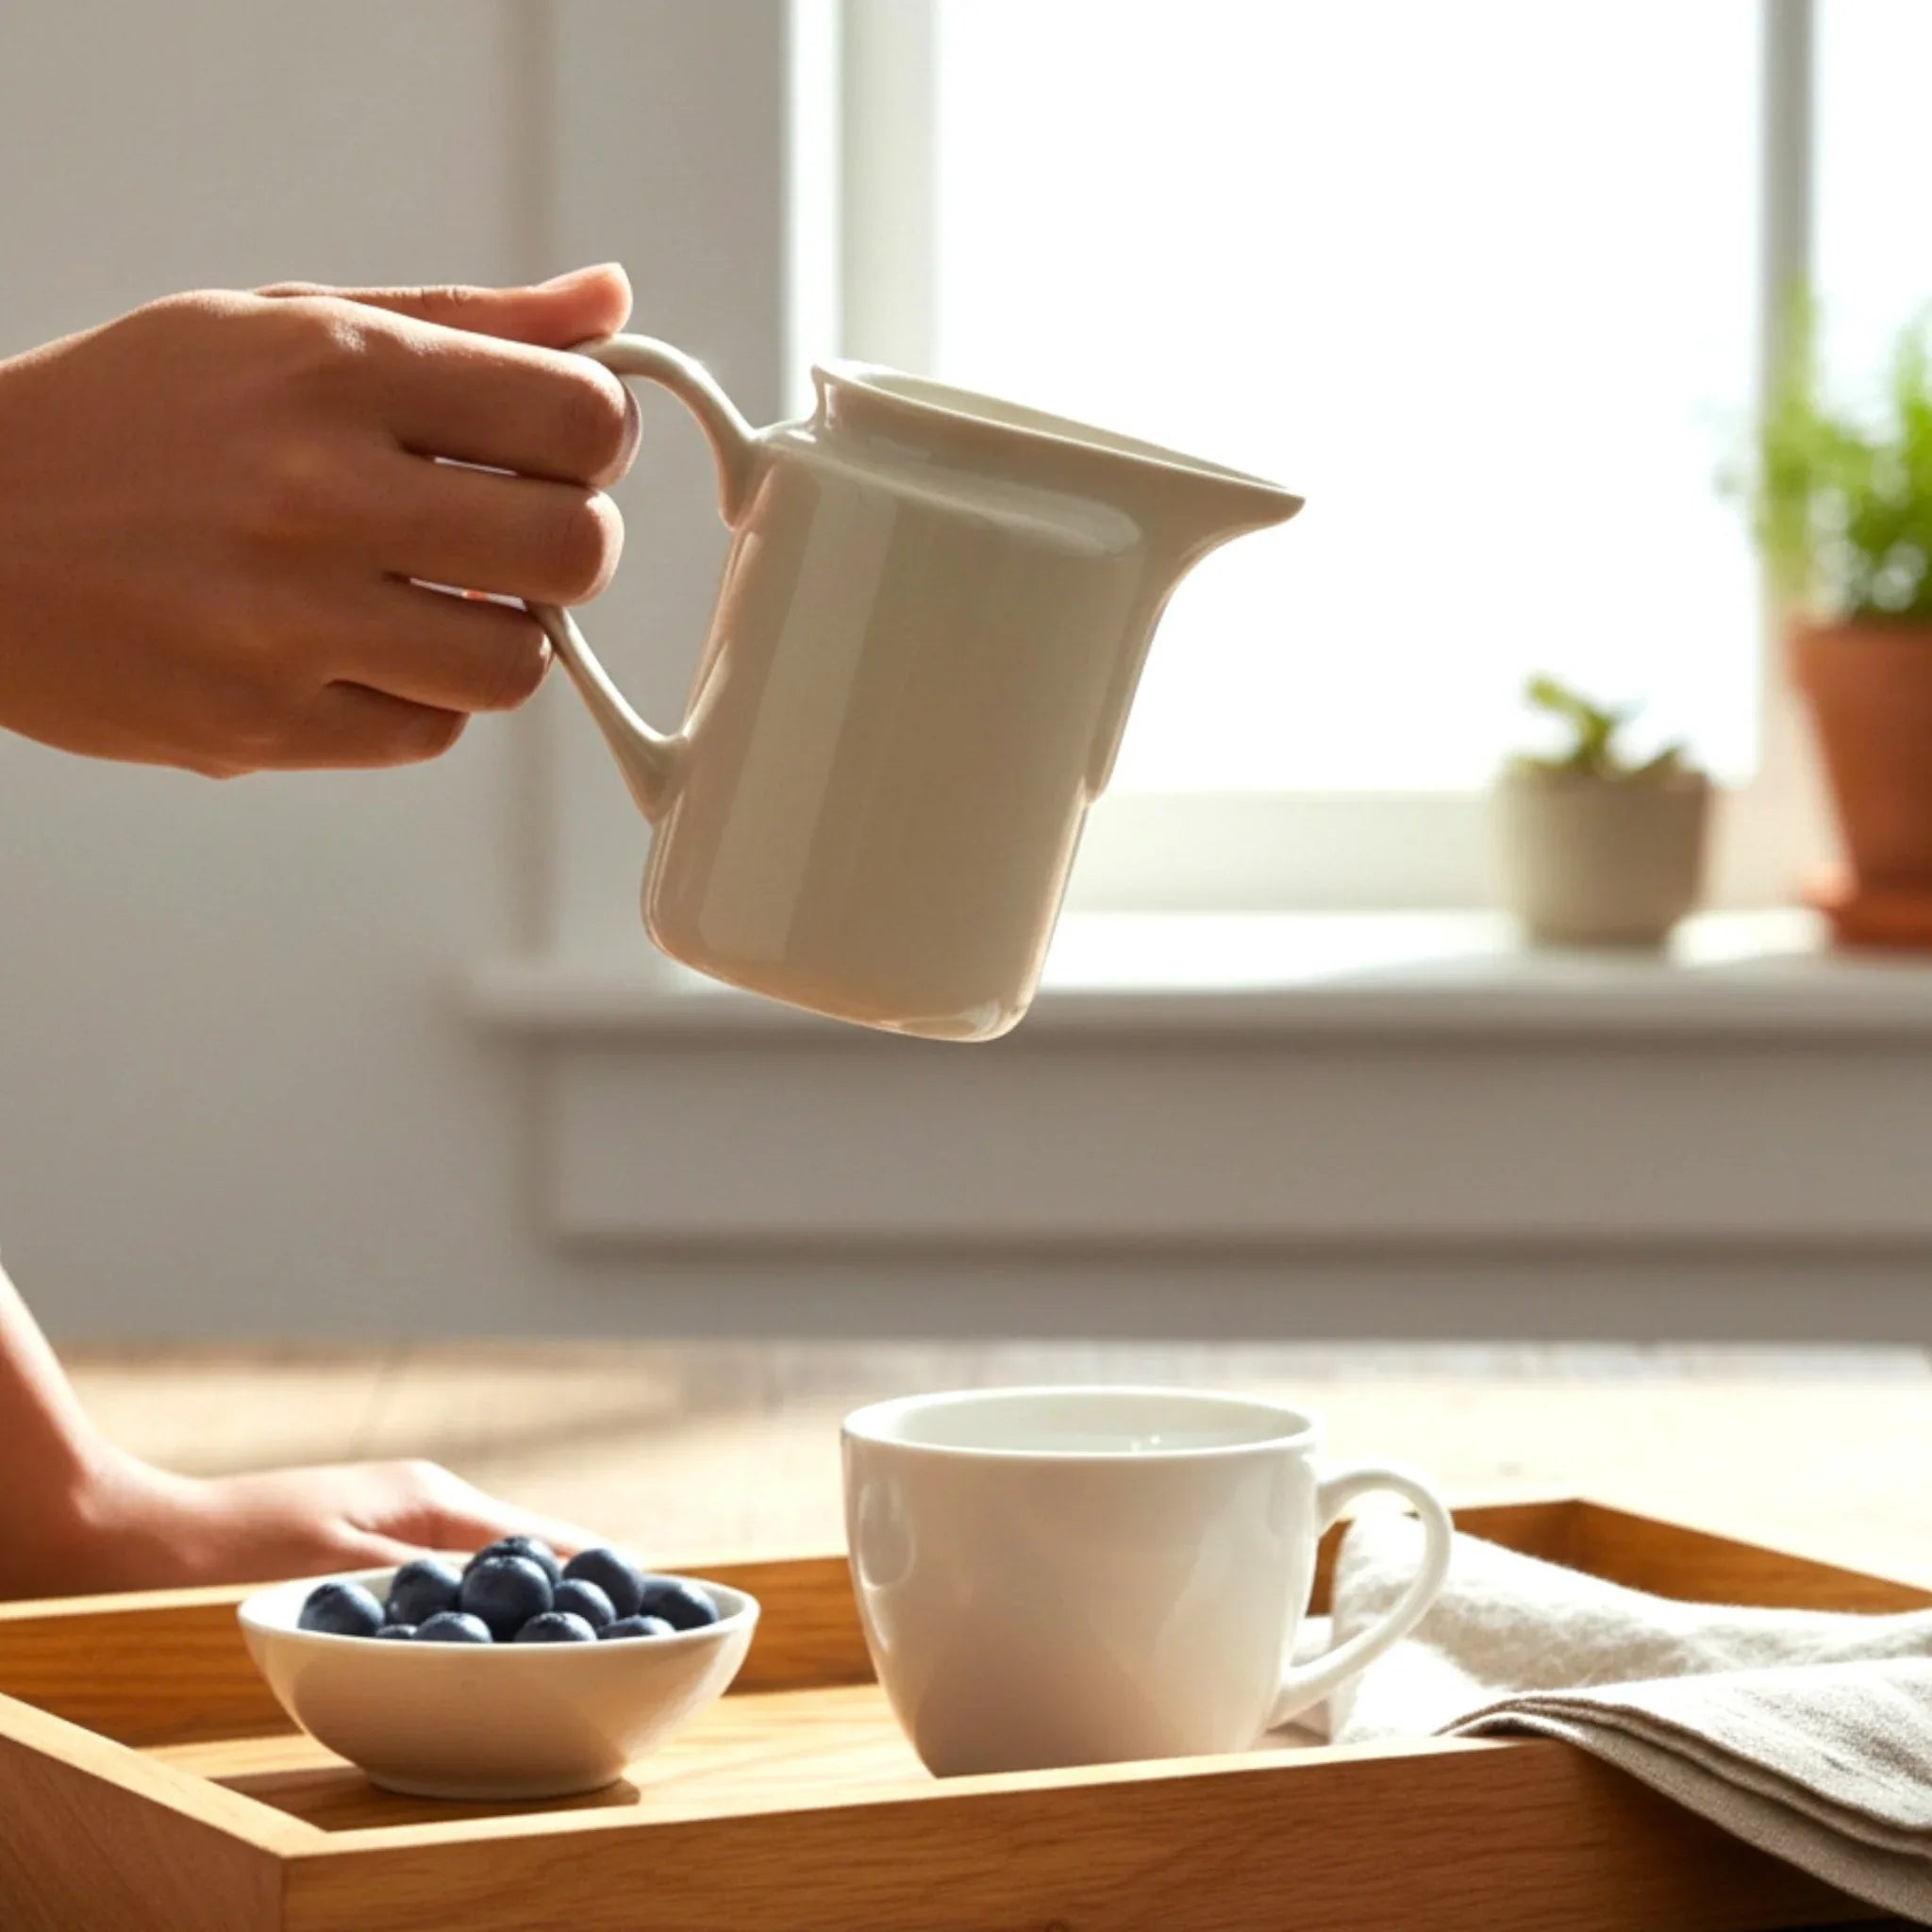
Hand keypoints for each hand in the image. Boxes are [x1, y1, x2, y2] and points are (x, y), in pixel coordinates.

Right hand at [0, 264, 637, 775]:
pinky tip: (362, 650)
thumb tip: (611, 302)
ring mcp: (290, 621)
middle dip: (573, 545)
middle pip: (577, 550)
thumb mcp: (282, 326)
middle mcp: (319, 494)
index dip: (599, 439)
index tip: (564, 448)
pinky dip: (422, 699)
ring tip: (434, 600)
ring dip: (502, 637)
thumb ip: (462, 322)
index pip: (577, 417)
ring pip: (518, 664)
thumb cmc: (132, 422)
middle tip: (519, 537)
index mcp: (334, 371)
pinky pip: (432, 731)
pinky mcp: (265, 723)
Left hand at [17, 1445, 594, 1595]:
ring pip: (487, 1564)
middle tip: (626, 1629)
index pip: (536, 1536)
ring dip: (527, 1595)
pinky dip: (482, 1604)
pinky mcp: (370, 1546)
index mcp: (430, 1499)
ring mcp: (396, 1522)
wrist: (142, 1535)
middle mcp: (424, 1502)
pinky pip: (450, 1579)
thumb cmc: (237, 1547)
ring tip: (577, 1637)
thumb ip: (424, 1583)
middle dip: (572, 1582)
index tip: (649, 1593)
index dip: (592, 1566)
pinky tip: (488, 1638)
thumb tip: (504, 1598)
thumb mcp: (341, 1569)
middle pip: (522, 1546)